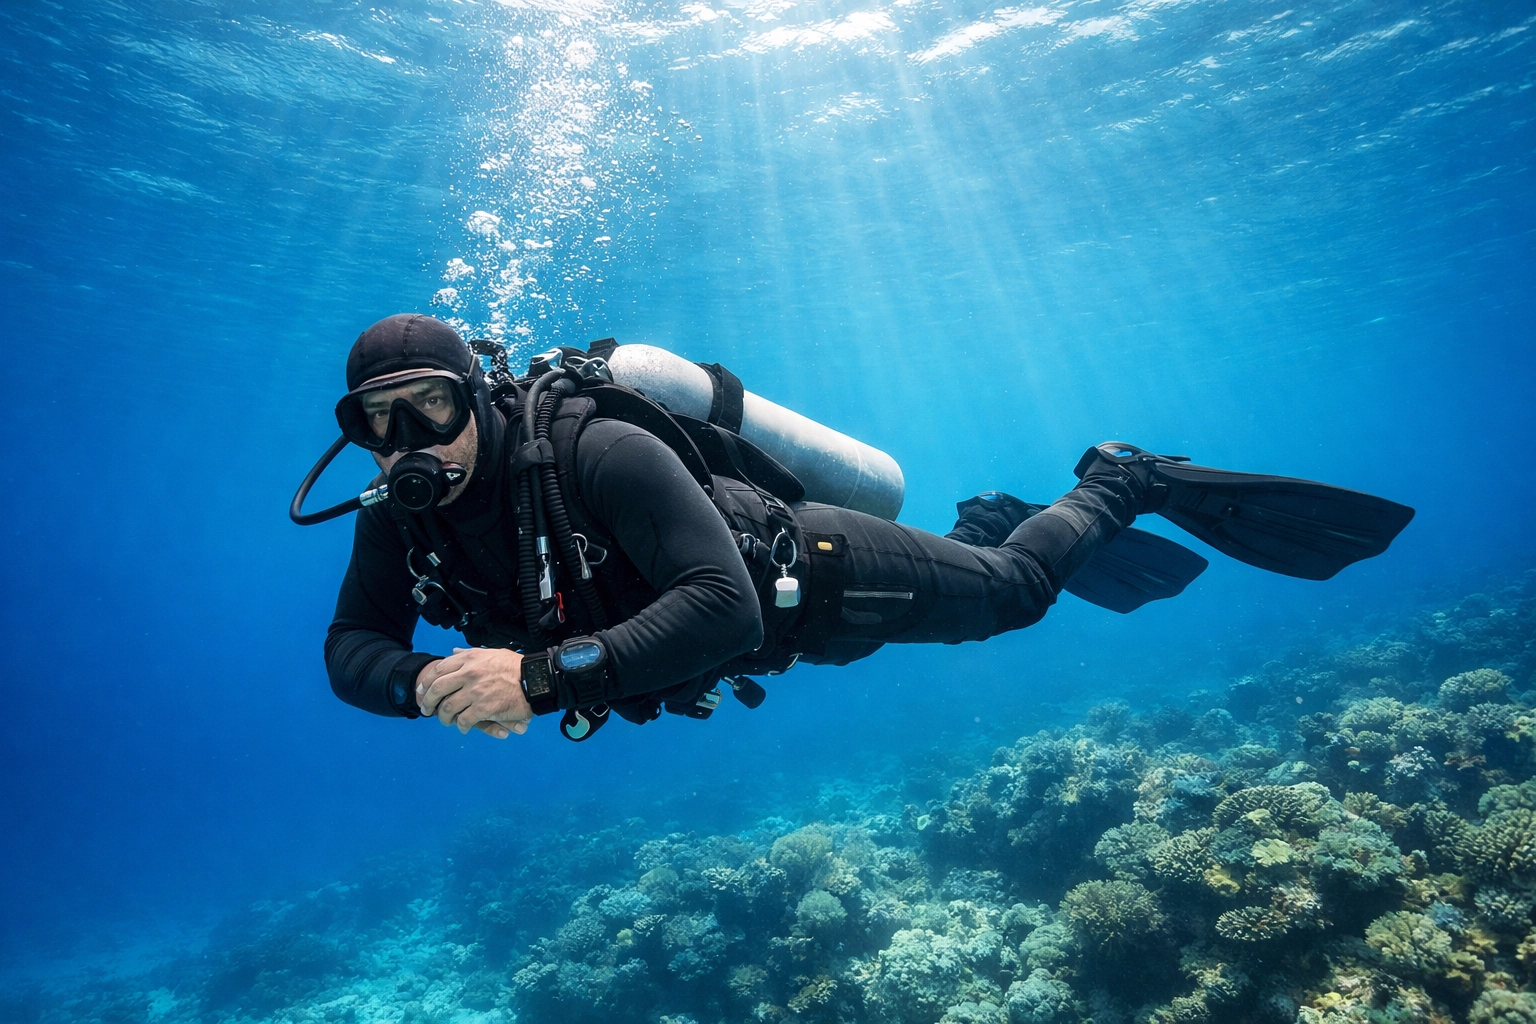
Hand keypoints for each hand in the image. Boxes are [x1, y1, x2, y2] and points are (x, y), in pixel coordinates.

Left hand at [416, 648, 532, 737]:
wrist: (535, 679)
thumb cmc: (515, 666)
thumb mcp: (491, 653)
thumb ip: (469, 654)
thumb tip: (453, 652)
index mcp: (470, 660)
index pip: (439, 670)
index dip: (427, 682)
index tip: (422, 690)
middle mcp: (469, 674)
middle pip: (438, 689)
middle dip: (428, 701)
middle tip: (426, 709)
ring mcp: (475, 692)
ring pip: (448, 707)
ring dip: (443, 717)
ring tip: (446, 721)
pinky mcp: (484, 708)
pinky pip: (464, 720)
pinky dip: (461, 726)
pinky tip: (463, 728)